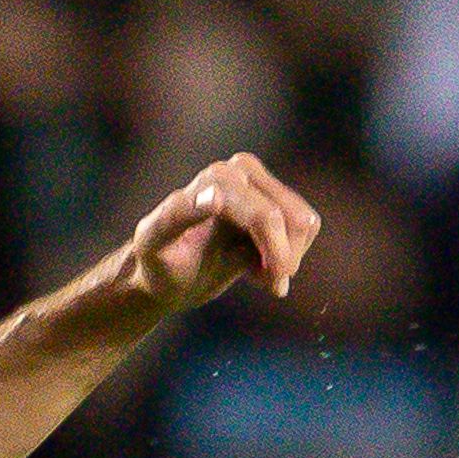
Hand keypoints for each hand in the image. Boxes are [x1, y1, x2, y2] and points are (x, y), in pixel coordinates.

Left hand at [111, 154, 323, 315]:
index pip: (264, 215)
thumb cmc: (157, 263)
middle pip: (291, 218)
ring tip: (256, 275)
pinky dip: (288, 256)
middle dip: (283, 260)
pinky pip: (304, 228)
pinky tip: (259, 270)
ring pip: (304, 223)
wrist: (167, 274)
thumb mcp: (154, 243)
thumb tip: (217, 196)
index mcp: (213, 180)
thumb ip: (178, 216)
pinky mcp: (273, 197)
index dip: (274, 249)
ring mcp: (258, 182)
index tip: (274, 286)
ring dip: (287, 259)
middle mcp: (239, 171)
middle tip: (265, 285)